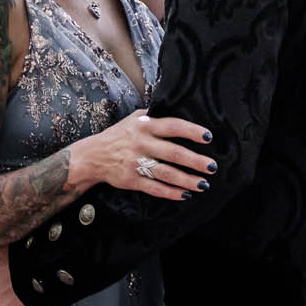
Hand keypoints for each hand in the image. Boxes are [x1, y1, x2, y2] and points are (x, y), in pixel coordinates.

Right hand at [72, 109, 217, 199]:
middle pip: (173, 153)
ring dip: (187, 180)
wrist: (94, 155)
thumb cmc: (120, 134)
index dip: (191, 131)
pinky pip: (155, 188)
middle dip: (195, 161)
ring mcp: (136, 163)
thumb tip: (181, 111)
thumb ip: (155, 117)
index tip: (207, 137)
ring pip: (166, 174)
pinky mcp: (131, 180)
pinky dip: (171, 192)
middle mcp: (141, 144)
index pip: (172, 126)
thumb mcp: (135, 119)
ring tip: (203, 184)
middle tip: (212, 166)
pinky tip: (184, 194)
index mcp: (144, 126)